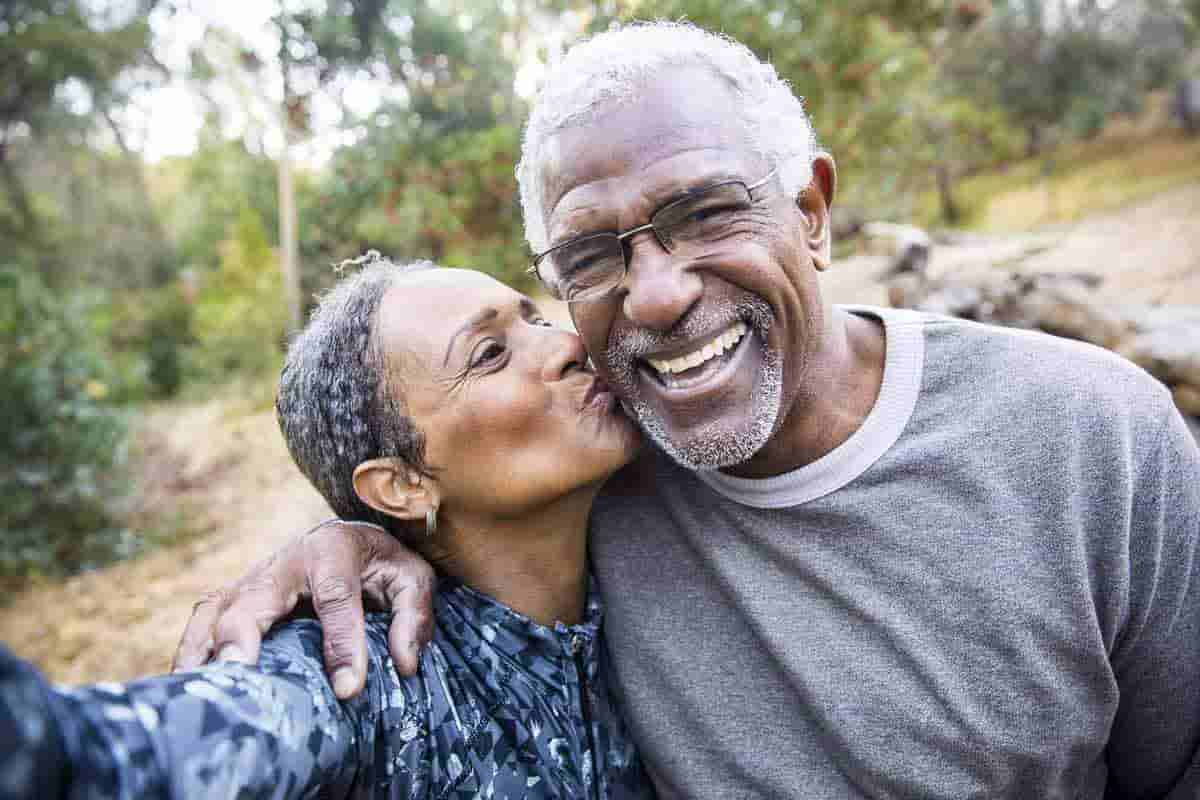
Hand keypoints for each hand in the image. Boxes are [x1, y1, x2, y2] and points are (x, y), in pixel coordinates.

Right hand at [171, 520, 434, 698]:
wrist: (351, 540)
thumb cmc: (382, 565)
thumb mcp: (412, 578)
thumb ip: (413, 615)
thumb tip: (405, 663)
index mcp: (333, 549)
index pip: (335, 597)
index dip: (342, 643)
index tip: (348, 689)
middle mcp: (284, 560)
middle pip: (254, 599)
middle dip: (243, 637)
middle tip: (241, 675)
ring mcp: (251, 579)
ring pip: (215, 611)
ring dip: (203, 650)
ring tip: (200, 692)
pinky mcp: (233, 597)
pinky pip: (202, 623)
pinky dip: (191, 654)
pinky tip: (188, 691)